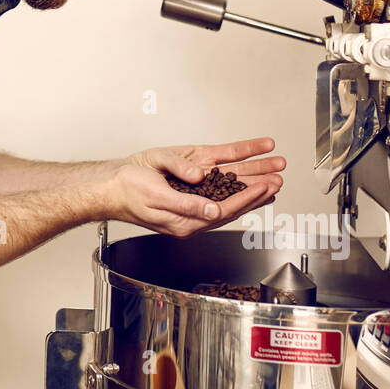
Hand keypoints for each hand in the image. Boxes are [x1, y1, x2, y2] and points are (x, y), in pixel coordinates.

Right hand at [106, 137, 284, 237]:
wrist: (110, 185)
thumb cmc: (127, 192)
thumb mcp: (156, 196)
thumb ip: (185, 205)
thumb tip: (212, 210)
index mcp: (186, 221)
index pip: (225, 211)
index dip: (247, 199)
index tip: (265, 188)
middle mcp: (194, 210)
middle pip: (233, 201)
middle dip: (257, 190)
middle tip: (278, 180)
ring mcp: (193, 196)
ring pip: (229, 188)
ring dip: (252, 179)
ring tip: (274, 171)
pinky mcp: (189, 183)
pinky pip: (217, 177)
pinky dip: (236, 171)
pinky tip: (249, 167)